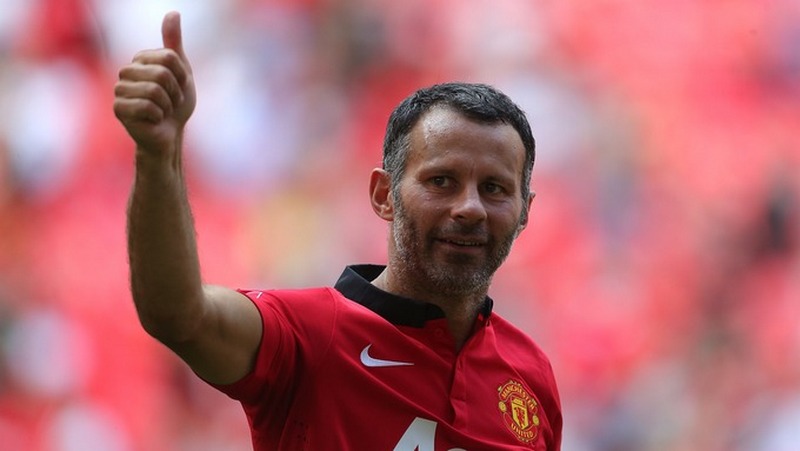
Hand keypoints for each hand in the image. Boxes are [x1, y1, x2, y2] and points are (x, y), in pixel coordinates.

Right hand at [113, 11, 195, 157]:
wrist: (170, 134)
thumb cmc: (175, 105)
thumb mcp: (181, 72)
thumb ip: (173, 43)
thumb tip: (173, 12)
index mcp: (140, 60)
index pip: (170, 58)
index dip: (182, 76)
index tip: (180, 87)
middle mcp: (126, 72)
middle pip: (162, 73)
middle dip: (175, 92)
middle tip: (171, 103)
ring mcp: (119, 90)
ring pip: (154, 90)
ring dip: (167, 105)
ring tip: (163, 111)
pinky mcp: (118, 108)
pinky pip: (147, 106)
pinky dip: (158, 116)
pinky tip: (154, 120)